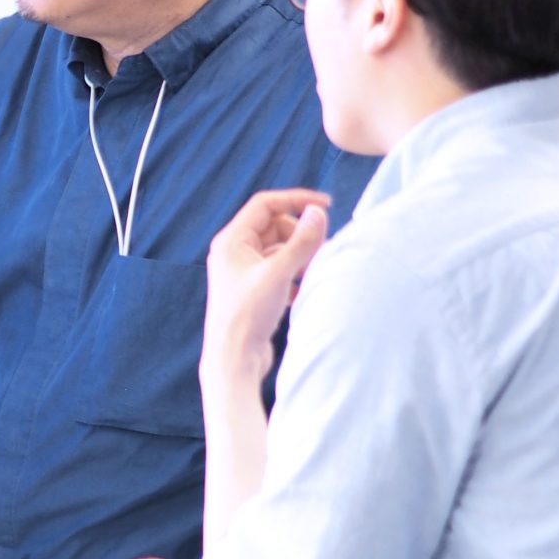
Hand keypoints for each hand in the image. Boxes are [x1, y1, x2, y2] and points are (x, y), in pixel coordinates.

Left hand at [202, 189, 328, 381]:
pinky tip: (301, 290)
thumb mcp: (279, 274)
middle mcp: (233, 252)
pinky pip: (279, 269)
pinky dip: (294, 274)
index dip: (296, 200)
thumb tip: (318, 212)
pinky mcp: (253, 290)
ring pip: (279, 249)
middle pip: (274, 226)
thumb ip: (301, 242)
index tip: (326, 205)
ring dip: (299, 256)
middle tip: (321, 251)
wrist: (234, 358)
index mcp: (232, 240)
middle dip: (300, 234)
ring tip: (312, 272)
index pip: (265, 204)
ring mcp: (243, 271)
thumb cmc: (248, 315)